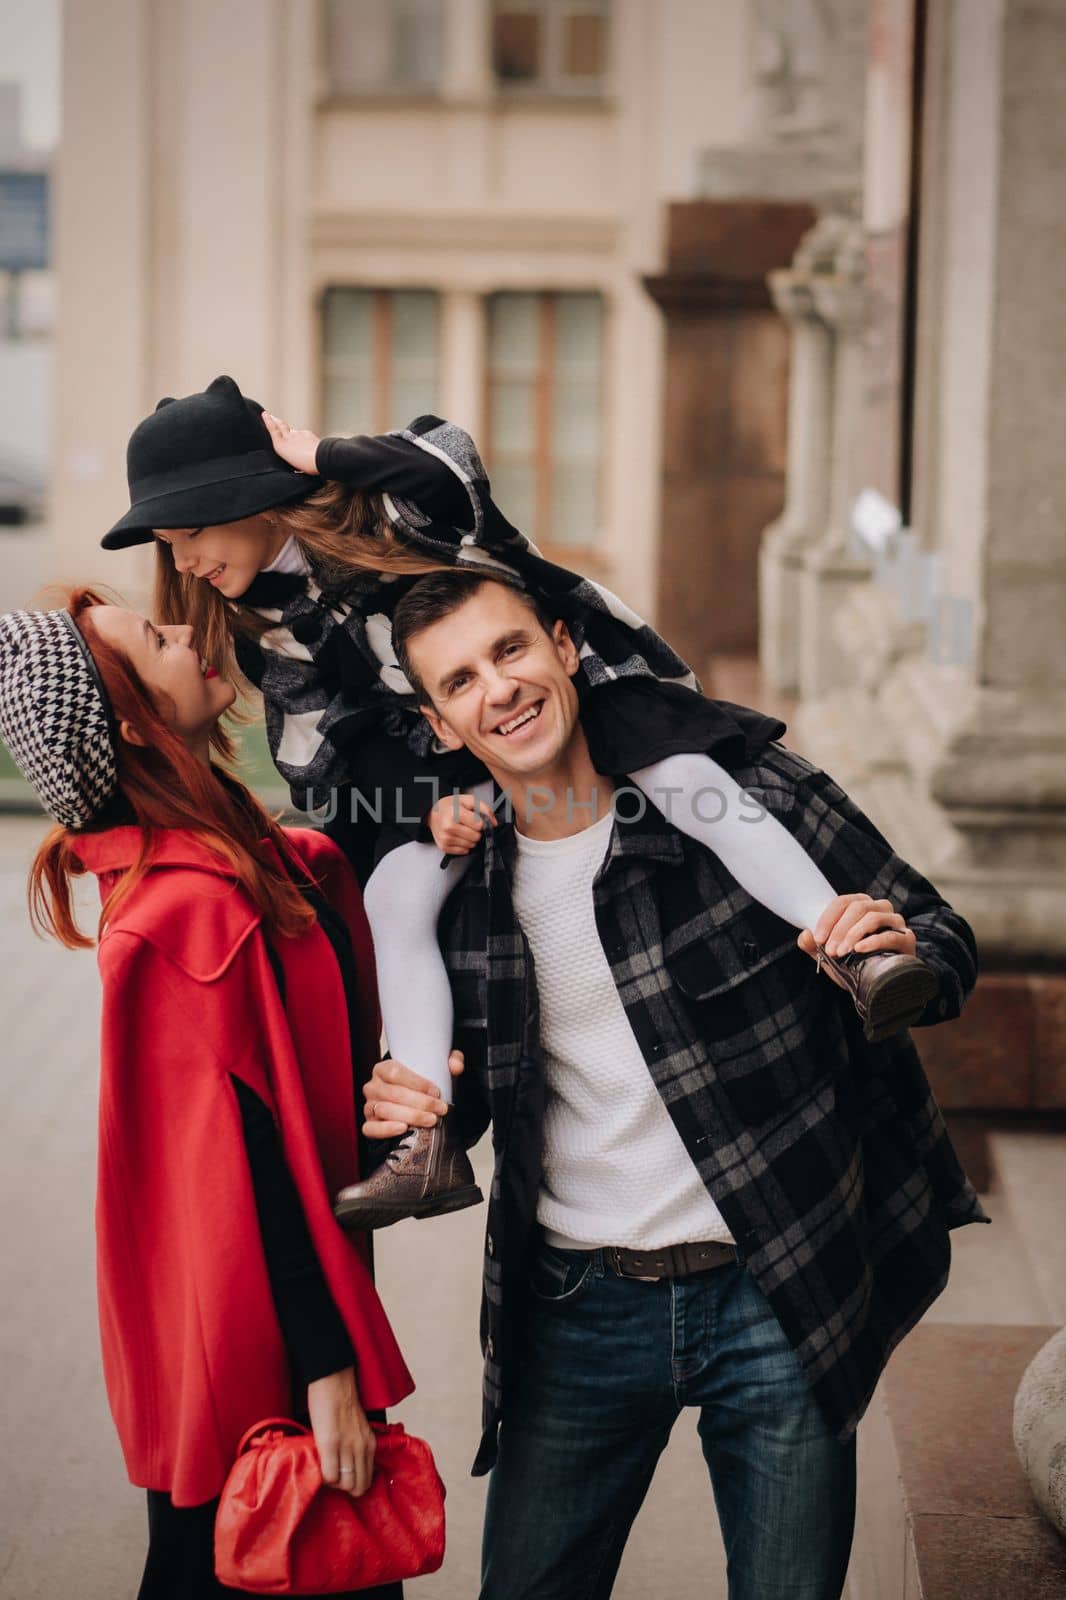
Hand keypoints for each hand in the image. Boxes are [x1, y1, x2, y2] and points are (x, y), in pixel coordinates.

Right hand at [262, 411, 320, 474]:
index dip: (268, 421)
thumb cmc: (305, 465)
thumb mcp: (291, 463)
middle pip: (281, 425)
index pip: (273, 429)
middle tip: (271, 416)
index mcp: (281, 445)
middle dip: (275, 420)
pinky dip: (302, 438)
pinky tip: (305, 443)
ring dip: (289, 431)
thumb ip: (290, 454)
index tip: (265, 413)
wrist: (320, 458)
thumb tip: (293, 452)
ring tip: (288, 434)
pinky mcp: (308, 434)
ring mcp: (299, 434)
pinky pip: (303, 435)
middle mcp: (289, 437)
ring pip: (292, 431)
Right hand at [306, 1367, 375, 1497]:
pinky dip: (323, 1477)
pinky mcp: (330, 1443)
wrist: (333, 1379)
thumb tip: (348, 1466)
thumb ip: (357, 1446)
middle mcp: (362, 1448)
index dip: (353, 1484)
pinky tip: (319, 1466)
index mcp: (370, 1444)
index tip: (344, 1478)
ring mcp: (347, 1447)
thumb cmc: (342, 1401)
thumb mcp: (358, 1427)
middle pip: (358, 1487)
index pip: (367, 1480)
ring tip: (326, 1471)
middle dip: (345, 1488)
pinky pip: (329, 1475)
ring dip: (333, 1483)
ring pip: (345, 1485)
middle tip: (334, 1478)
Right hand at [363, 1050, 464, 1138]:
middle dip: (420, 1103)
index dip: (417, 1083)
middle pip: (393, 1094)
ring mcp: (369, 1106)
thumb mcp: (438, 1068)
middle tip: (440, 1109)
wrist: (414, 1103)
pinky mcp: (369, 1124)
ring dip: (410, 1116)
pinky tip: (403, 1128)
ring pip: (385, 1110)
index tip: (436, 1092)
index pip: (396, 1073)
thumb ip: (451, 1061)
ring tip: (431, 1120)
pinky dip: (386, 1130)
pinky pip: (371, 1128)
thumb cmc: (422, 1085)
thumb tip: (456, 1066)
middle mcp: (373, 1086)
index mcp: (384, 1068)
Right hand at [428, 792, 497, 854]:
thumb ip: (484, 809)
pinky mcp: (444, 847)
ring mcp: (445, 839)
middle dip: (477, 832)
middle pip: (476, 837)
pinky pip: (464, 851)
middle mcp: (448, 828)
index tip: (477, 819)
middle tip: (470, 825)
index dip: (481, 823)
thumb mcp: (468, 800)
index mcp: (454, 814)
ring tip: (464, 830)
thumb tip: (494, 824)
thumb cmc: (452, 806)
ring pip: (471, 845)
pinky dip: (465, 845)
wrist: (433, 813)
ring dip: (471, 839)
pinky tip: (460, 836)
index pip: (479, 825)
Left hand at [797, 892, 916, 985]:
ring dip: (853, 934)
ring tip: (841, 953)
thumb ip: (814, 946)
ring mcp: (895, 922)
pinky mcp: (907, 939)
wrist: (881, 986)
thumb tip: (805, 935)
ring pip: (873, 917)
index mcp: (861, 905)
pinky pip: (890, 935)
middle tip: (829, 950)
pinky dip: (873, 941)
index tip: (817, 938)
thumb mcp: (831, 957)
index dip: (828, 918)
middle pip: (858, 907)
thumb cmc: (855, 965)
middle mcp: (880, 908)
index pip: (843, 902)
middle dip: (839, 929)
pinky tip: (859, 949)